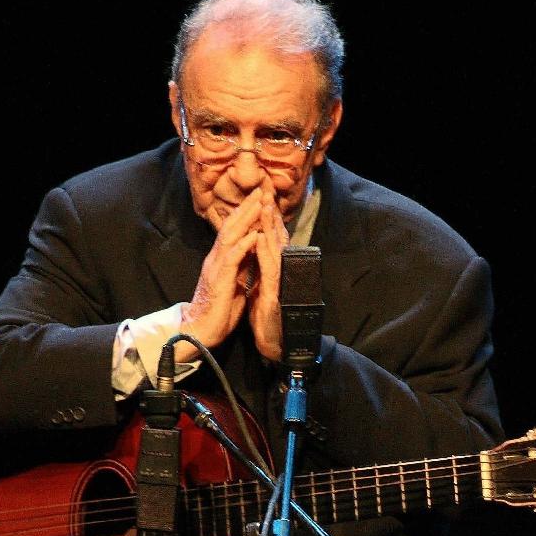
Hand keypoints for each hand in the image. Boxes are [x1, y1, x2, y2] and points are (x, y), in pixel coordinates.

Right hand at [180, 187, 269, 348]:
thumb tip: (252, 252)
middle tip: (261, 189)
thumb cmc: (218, 311)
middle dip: (247, 207)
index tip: (259, 199)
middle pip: (232, 226)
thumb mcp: (234, 283)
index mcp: (220, 260)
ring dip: (246, 218)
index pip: (233, 231)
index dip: (246, 214)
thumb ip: (241, 266)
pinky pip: (233, 258)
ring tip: (259, 202)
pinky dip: (244, 244)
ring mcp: (216, 267)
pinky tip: (254, 233)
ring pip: (231, 236)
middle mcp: (216, 259)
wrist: (200, 330)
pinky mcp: (220, 280)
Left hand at [246, 192, 289, 362]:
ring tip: (265, 205)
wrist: (273, 346)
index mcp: (272, 271)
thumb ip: (259, 269)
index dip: (266, 218)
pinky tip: (261, 237)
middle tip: (266, 189)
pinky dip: (265, 252)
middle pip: (275, 238)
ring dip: (269, 226)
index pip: (269, 239)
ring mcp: (278, 283)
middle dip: (270, 213)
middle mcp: (278, 273)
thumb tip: (256, 251)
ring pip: (275, 248)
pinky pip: (269, 270)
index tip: (261, 196)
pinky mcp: (274, 295)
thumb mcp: (259, 289)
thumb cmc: (266, 320)